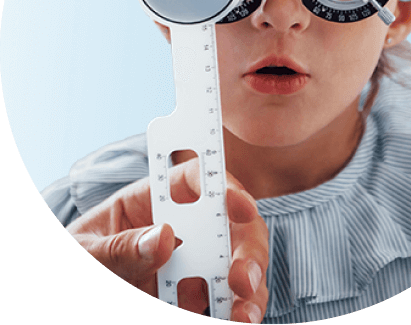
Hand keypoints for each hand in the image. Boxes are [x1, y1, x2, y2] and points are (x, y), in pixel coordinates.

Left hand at [67, 158, 268, 321]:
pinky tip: (232, 321)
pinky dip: (233, 315)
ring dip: (250, 292)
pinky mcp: (192, 301)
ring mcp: (191, 268)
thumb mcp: (85, 250)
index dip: (227, 188)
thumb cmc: (81, 253)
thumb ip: (119, 247)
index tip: (242, 208)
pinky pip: (224, 306)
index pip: (199, 182)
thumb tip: (165, 237)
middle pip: (234, 226)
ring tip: (244, 316)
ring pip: (237, 270)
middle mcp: (184, 230)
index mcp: (155, 200)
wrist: (78, 285)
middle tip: (242, 280)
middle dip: (248, 250)